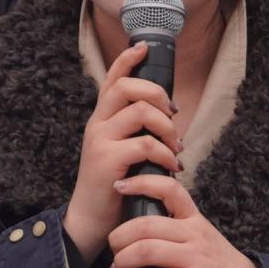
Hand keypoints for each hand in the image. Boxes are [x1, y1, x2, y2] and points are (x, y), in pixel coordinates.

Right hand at [64, 43, 179, 260]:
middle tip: (173, 116)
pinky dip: (165, 154)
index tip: (144, 47)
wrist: (92, 220)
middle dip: (158, 95)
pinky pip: (144, 144)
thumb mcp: (122, 151)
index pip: (111, 80)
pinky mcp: (107, 161)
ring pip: (140, 112)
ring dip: (167, 127)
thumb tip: (167, 115)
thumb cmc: (114, 186)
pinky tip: (172, 166)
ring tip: (175, 147)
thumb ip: (136, 132)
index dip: (127, 60)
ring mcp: (100, 141)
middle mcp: (97, 125)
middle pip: (127, 87)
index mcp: (101, 119)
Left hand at [108, 173, 261, 267]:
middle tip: (111, 247)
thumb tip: (135, 224)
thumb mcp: (199, 234)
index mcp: (193, 217)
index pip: (169, 188)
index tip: (118, 185)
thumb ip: (174, 225)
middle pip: (147, 225)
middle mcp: (194, 233)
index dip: (141, 182)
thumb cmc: (216, 261)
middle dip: (119, 236)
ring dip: (124, 260)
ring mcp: (196, 257)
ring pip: (149, 251)